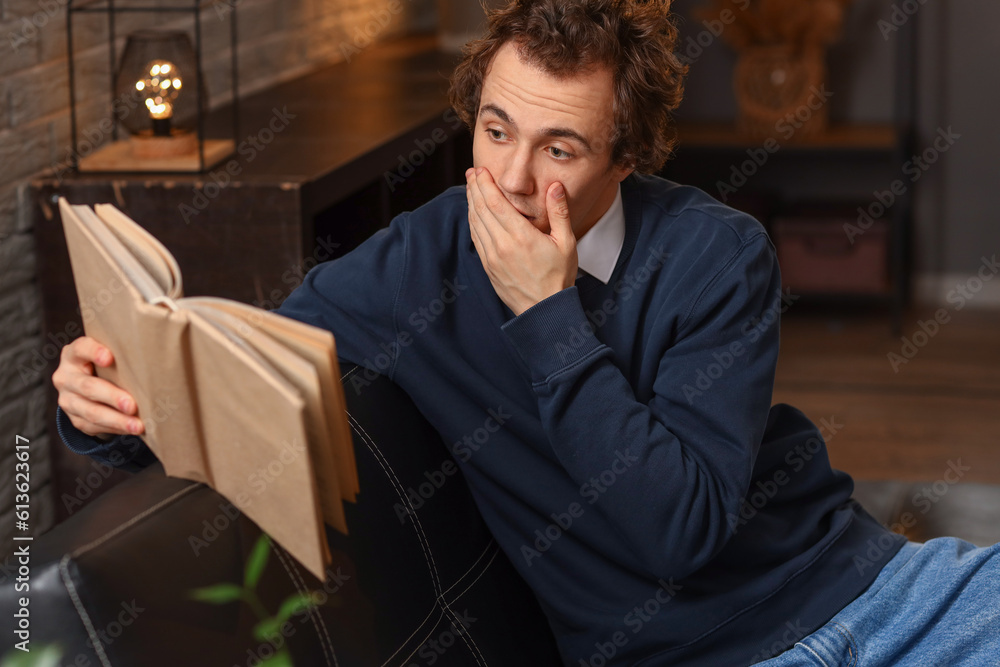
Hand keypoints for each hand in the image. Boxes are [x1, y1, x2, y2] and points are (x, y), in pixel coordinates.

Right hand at [53, 336, 143, 437]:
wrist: (89, 385)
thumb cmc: (108, 365)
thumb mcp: (110, 355)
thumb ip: (122, 354)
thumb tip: (155, 359)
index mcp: (73, 355)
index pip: (80, 349)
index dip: (93, 352)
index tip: (109, 358)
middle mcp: (66, 377)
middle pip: (88, 387)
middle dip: (112, 397)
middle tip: (132, 405)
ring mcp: (67, 399)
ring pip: (91, 412)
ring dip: (117, 420)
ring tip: (137, 426)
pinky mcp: (74, 418)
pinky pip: (93, 426)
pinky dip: (115, 428)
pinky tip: (131, 429)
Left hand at [466, 167, 577, 315]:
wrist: (544, 310)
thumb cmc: (559, 277)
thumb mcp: (566, 243)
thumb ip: (559, 212)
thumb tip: (555, 186)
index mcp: (521, 237)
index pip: (496, 203)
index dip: (485, 184)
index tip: (481, 170)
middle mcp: (502, 245)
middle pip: (481, 210)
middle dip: (475, 188)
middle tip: (472, 172)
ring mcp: (492, 257)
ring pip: (475, 223)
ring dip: (471, 203)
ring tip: (471, 187)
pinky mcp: (488, 267)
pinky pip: (476, 238)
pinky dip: (473, 221)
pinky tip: (474, 213)